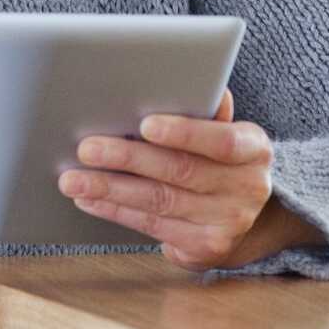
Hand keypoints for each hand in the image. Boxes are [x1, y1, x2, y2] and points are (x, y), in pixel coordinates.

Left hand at [56, 90, 279, 271]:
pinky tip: (90, 198)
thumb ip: (207, 112)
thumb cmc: (222, 161)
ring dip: (110, 188)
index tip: (145, 124)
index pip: (221, 140)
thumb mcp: (226, 133)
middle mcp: (246, 188)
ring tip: (73, 178)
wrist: (248, 217)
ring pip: (159, 201)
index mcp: (254, 149)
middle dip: (128, 157)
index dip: (184, 132)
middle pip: (179, 170)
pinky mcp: (205, 248)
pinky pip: (152, 225)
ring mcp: (227, 222)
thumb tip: (192, 81)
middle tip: (87, 148)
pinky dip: (115, 210)